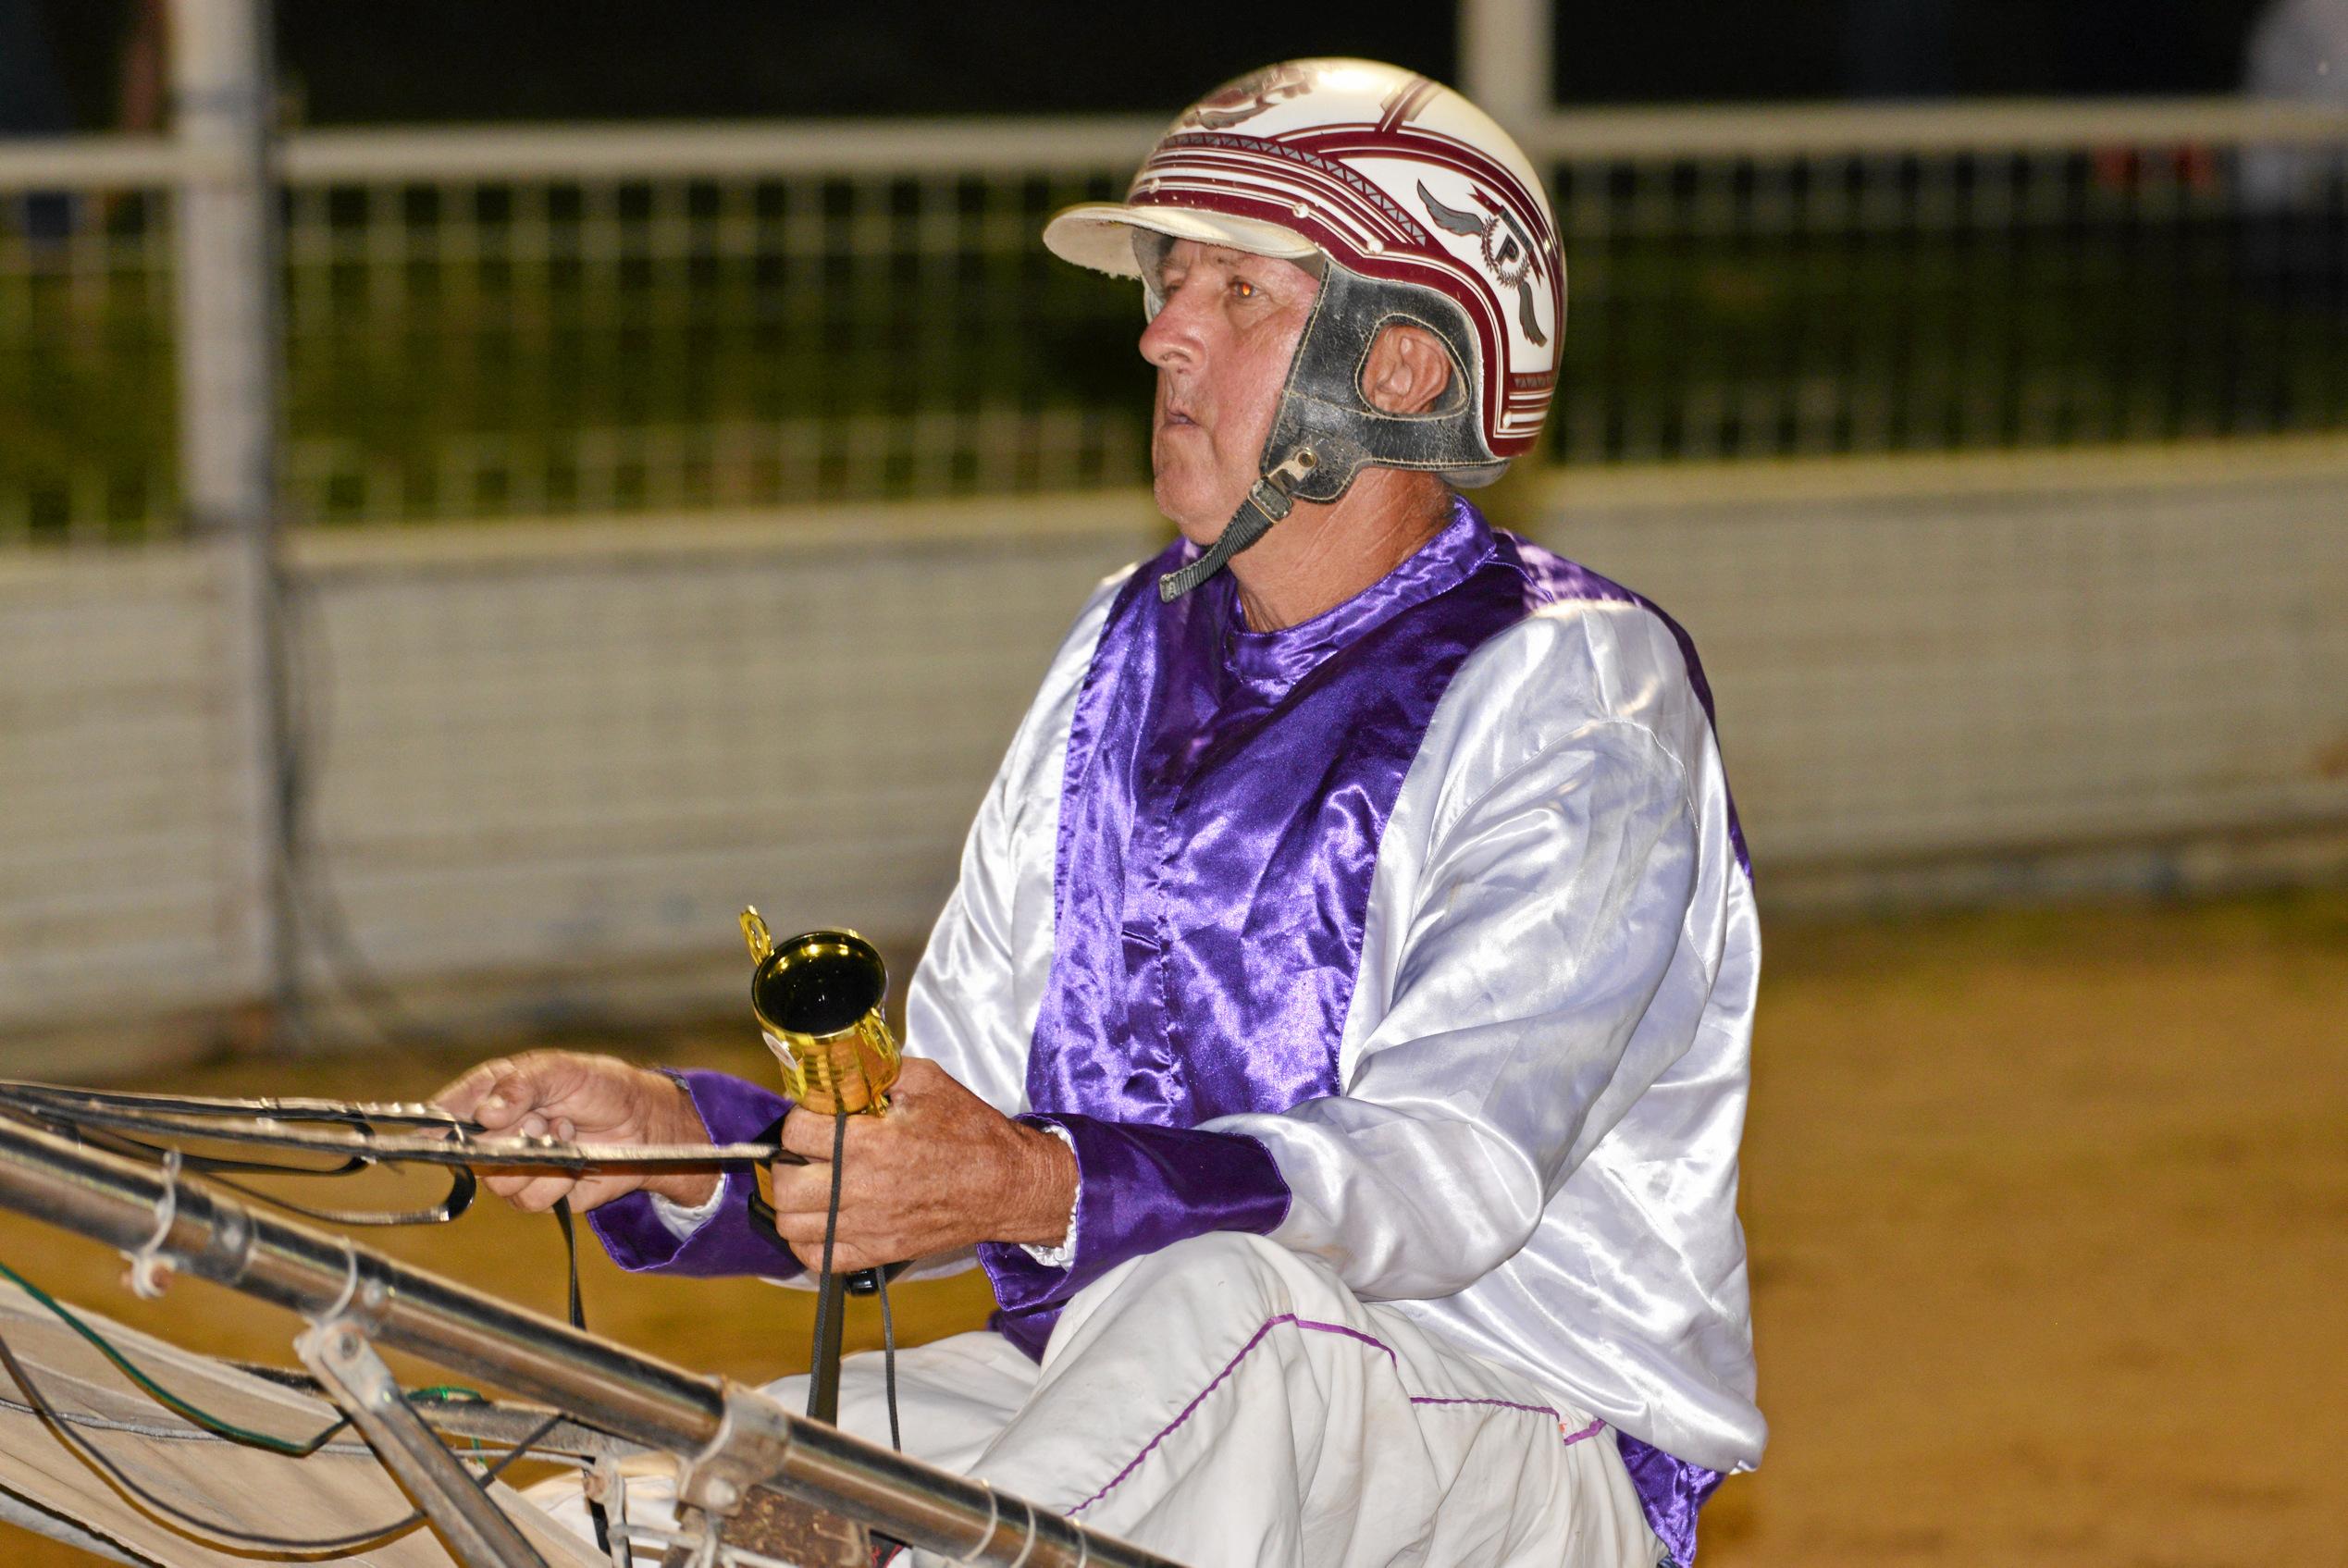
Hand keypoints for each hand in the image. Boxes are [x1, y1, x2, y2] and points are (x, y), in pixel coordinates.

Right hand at [430, 1051, 717, 1213]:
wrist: (644, 1123)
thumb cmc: (601, 1087)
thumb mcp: (562, 1071)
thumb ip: (521, 1085)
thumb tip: (485, 1114)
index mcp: (492, 1095)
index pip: (445, 1112)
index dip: (435, 1123)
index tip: (433, 1133)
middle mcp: (496, 1134)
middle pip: (467, 1154)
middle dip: (507, 1137)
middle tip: (540, 1118)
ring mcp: (515, 1166)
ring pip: (498, 1181)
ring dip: (537, 1158)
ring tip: (565, 1131)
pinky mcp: (540, 1192)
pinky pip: (530, 1199)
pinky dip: (556, 1179)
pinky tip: (574, 1158)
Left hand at [768, 1058, 1076, 1272]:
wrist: (1008, 1185)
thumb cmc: (973, 1134)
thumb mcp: (930, 1082)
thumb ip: (881, 1070)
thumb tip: (844, 1067)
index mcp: (869, 1143)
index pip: (795, 1131)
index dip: (802, 1116)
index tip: (817, 1116)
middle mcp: (860, 1189)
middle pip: (784, 1182)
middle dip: (789, 1160)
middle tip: (809, 1151)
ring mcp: (866, 1227)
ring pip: (791, 1225)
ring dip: (794, 1201)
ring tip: (814, 1184)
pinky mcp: (877, 1253)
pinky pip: (817, 1258)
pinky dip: (810, 1241)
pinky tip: (825, 1219)